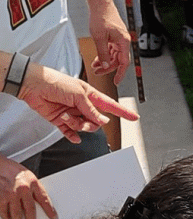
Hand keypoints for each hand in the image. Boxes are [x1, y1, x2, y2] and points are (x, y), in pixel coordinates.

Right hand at [0, 155, 53, 218]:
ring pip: (16, 213)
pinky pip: (3, 210)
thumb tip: (38, 201)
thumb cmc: (12, 169)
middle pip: (30, 210)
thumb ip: (33, 188)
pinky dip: (5, 216)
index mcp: (33, 183)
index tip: (54, 218)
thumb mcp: (28, 176)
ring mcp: (11, 193)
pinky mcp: (0, 197)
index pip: (45, 199)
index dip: (50, 210)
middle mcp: (23, 189)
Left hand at [18, 62, 137, 142]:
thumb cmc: (54, 81)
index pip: (111, 105)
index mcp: (90, 96)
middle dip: (91, 122)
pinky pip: (70, 132)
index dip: (123, 112)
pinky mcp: (61, 119)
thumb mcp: (78, 94)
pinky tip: (73, 137)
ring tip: (65, 115)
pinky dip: (72, 135)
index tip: (134, 117)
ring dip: (76, 124)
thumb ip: (91, 109)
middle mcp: (82, 105)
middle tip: (83, 118)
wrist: (32, 85)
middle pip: (97, 121)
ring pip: (84, 127)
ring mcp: (72, 113)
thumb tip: (102, 120)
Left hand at [87, 1, 131, 82]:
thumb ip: (103, 53)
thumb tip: (106, 66)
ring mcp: (119, 39)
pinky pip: (111, 50)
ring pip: (114, 55)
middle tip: (97, 73)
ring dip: (105, 62)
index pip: (124, 62)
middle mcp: (123, 41)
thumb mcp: (99, 38)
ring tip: (95, 67)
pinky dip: (105, 55)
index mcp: (123, 42)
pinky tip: (98, 59)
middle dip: (108, 68)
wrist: (100, 4)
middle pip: (118, 60)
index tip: (116, 81)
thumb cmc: (101, 17)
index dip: (120, 73)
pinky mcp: (114, 37)